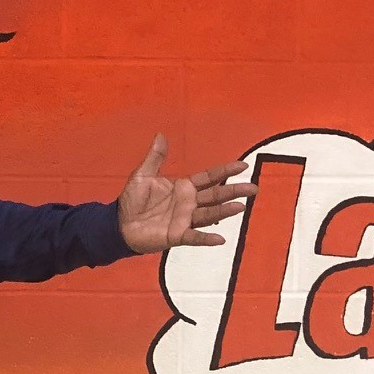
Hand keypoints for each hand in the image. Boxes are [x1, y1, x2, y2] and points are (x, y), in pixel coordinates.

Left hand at [116, 135, 254, 253]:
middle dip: (234, 191)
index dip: (225, 172)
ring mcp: (185, 219)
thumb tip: (160, 135)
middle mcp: (189, 203)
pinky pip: (194, 237)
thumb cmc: (133, 200)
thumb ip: (155, 157)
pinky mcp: (177, 235)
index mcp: (184, 187)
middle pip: (216, 195)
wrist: (119, 223)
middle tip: (254, 188)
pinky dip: (206, 238)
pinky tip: (220, 239)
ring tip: (240, 207)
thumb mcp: (142, 175)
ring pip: (209, 214)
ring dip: (224, 211)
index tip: (243, 166)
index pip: (209, 177)